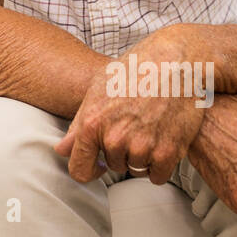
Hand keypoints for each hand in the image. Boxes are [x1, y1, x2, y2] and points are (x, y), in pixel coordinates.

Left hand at [54, 33, 209, 185]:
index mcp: (92, 124)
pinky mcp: (167, 152)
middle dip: (121, 152)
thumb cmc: (134, 69)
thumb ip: (79, 124)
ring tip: (149, 128)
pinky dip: (160, 164)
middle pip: (113, 166)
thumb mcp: (98, 89)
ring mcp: (142, 147)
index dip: (89, 169)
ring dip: (142, 158)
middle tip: (134, 125)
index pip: (80, 170)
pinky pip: (157, 176)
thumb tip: (61, 150)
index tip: (98, 163)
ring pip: (136, 170)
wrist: (174, 60)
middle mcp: (114, 139)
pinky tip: (162, 141)